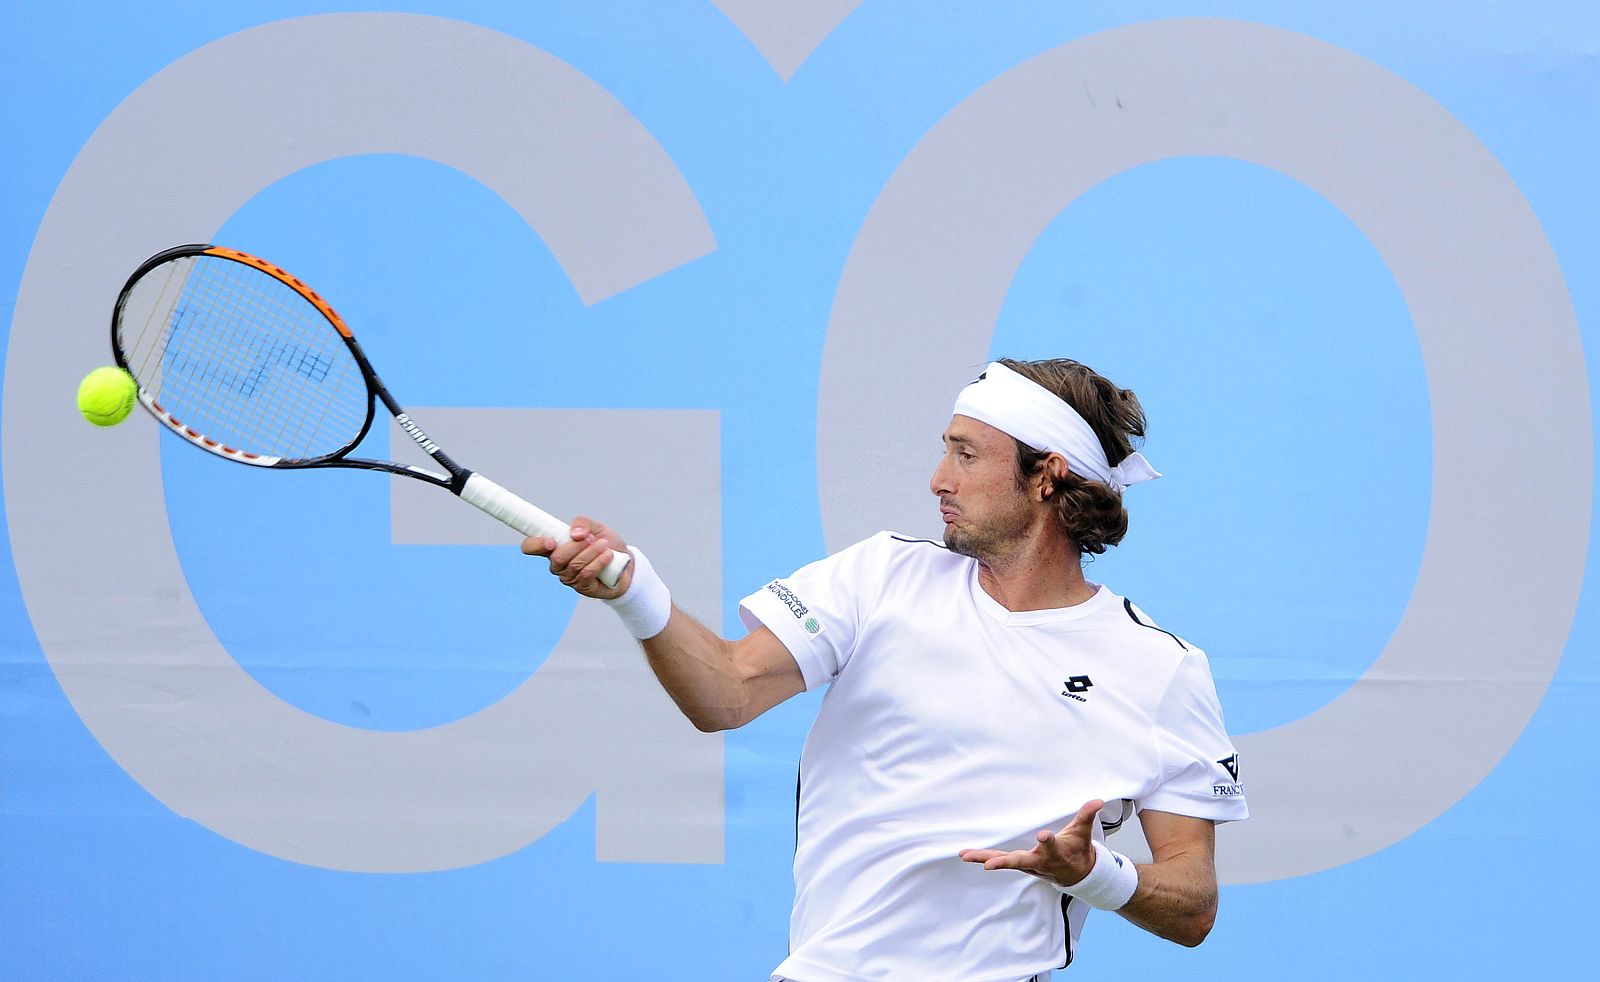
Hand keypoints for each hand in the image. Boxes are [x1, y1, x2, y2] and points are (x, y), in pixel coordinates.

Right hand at [520, 515, 632, 600]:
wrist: (626, 563)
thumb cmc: (606, 545)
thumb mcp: (596, 527)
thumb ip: (583, 523)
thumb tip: (575, 534)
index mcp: (554, 547)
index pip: (530, 547)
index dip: (535, 545)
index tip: (551, 541)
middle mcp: (557, 564)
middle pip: (557, 558)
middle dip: (577, 546)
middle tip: (592, 538)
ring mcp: (569, 578)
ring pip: (574, 565)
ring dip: (592, 552)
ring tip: (605, 545)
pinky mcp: (582, 587)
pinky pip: (586, 574)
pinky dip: (599, 562)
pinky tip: (608, 555)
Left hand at [958, 799, 1104, 889]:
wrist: (1077, 874)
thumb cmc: (1077, 848)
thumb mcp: (1083, 832)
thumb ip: (1087, 815)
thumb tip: (1097, 799)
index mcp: (1056, 852)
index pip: (1051, 846)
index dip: (1047, 841)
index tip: (1042, 835)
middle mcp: (1039, 861)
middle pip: (1020, 862)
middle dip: (1005, 863)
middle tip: (988, 865)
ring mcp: (1027, 864)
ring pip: (1004, 862)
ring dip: (984, 858)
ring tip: (965, 855)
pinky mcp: (1018, 863)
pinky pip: (998, 860)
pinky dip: (982, 857)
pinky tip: (966, 854)